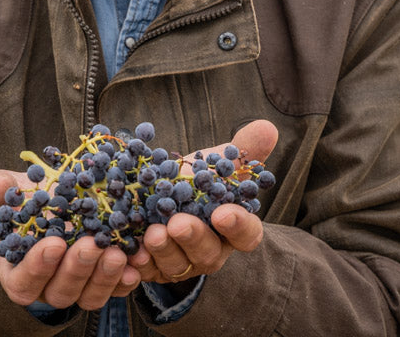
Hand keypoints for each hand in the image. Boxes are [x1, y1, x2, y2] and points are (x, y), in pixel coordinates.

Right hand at [0, 169, 141, 309]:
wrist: (51, 193)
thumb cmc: (18, 196)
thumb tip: (2, 186)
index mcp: (15, 270)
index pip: (22, 283)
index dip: (37, 268)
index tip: (53, 244)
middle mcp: (46, 284)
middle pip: (60, 292)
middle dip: (77, 270)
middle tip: (90, 245)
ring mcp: (77, 284)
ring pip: (89, 295)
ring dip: (104, 277)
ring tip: (116, 251)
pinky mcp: (102, 278)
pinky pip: (116, 287)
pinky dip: (127, 278)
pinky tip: (137, 259)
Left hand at [128, 119, 278, 283]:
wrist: (156, 196)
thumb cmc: (194, 181)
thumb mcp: (214, 164)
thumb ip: (242, 150)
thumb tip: (268, 127)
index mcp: (232, 228)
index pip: (247, 234)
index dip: (238, 226)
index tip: (223, 212)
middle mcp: (210, 251)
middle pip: (208, 252)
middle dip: (193, 237)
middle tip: (179, 223)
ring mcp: (182, 263)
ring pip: (176, 264)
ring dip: (164, 250)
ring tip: (152, 233)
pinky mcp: (153, 269)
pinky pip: (147, 272)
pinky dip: (140, 265)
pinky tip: (132, 254)